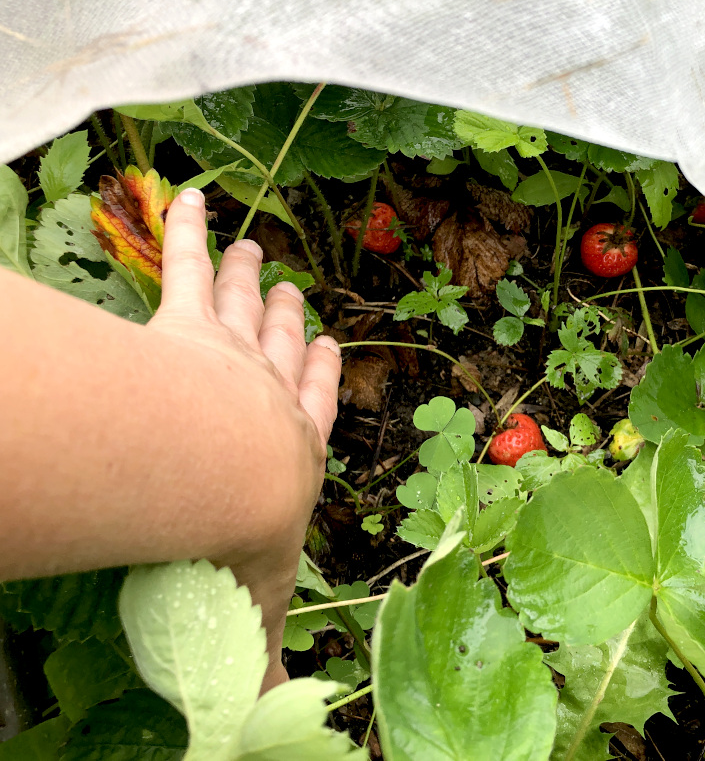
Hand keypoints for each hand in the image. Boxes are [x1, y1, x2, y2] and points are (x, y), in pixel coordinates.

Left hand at [150, 188, 340, 689]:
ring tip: (254, 247)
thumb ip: (265, 657)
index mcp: (292, 448)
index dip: (318, 378)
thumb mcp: (261, 604)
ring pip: (236, 305)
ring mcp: (227, 354)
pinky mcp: (185, 327)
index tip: (324, 347)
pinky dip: (184, 232)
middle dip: (286, 318)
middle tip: (290, 287)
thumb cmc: (249, 535)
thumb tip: (288, 728)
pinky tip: (186, 196)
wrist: (220, 475)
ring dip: (244, 276)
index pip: (312, 406)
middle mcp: (266, 392)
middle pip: (278, 348)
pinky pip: (181, 270)